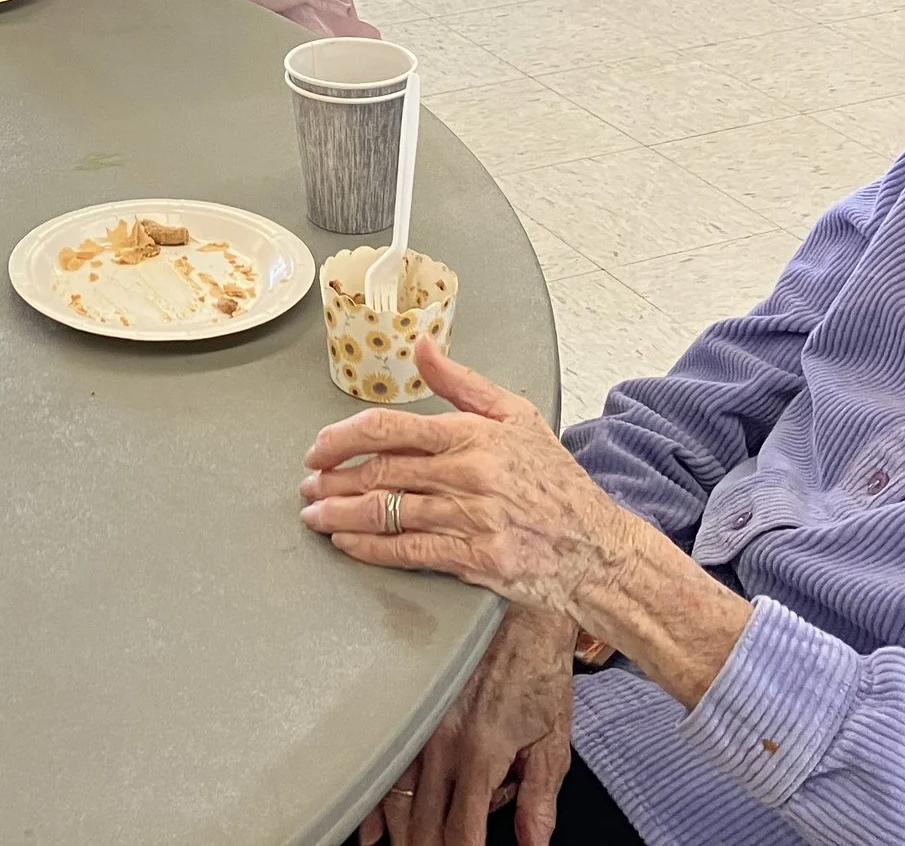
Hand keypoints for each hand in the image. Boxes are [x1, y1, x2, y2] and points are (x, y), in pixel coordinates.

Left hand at [301, 336, 638, 618]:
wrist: (596, 545)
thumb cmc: (555, 480)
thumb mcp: (515, 415)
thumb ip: (460, 382)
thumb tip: (421, 345)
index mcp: (471, 434)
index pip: (389, 429)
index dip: (342, 438)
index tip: (318, 448)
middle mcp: (468, 473)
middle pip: (380, 472)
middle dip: (333, 479)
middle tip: (308, 484)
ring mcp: (472, 518)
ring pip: (387, 513)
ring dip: (341, 515)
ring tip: (315, 515)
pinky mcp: (477, 559)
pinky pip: (410, 552)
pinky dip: (370, 549)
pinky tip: (347, 545)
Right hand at [358, 608, 576, 845]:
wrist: (516, 611)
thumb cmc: (538, 671)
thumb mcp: (553, 739)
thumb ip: (539, 799)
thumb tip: (534, 845)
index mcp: (482, 754)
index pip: (462, 831)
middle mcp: (443, 743)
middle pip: (423, 823)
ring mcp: (421, 725)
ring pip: (397, 799)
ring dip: (400, 835)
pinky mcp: (410, 709)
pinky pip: (384, 766)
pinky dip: (374, 803)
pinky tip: (372, 830)